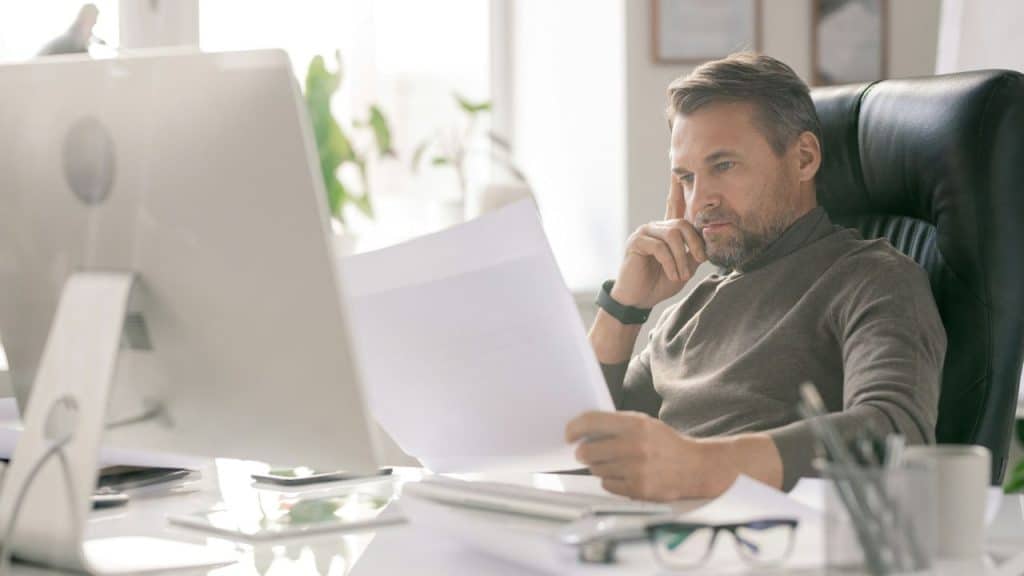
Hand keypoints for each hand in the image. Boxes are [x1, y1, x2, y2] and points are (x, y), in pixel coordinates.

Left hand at [565, 411, 708, 500]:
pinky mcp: (637, 489)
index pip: (591, 422)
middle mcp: (634, 446)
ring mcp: (635, 469)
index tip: (569, 435)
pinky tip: (624, 474)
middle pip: (587, 451)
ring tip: (615, 463)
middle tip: (586, 453)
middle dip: (584, 452)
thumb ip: (616, 425)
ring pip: (596, 469)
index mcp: (635, 424)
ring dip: (599, 467)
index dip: (574, 428)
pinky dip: (611, 481)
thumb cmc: (666, 444)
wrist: (694, 467)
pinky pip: (607, 485)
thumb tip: (583, 432)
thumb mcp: (644, 423)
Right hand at [611, 176, 705, 309]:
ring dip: (681, 258)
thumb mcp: (685, 268)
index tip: (679, 170)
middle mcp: (655, 227)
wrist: (639, 300)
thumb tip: (708, 242)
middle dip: (695, 244)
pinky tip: (672, 275)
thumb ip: (695, 253)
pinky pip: (660, 247)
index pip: (675, 205)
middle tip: (699, 261)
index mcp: (667, 230)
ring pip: (673, 235)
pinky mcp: (636, 242)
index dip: (677, 187)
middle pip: (683, 224)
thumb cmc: (660, 283)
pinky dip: (670, 263)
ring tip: (681, 274)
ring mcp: (644, 232)